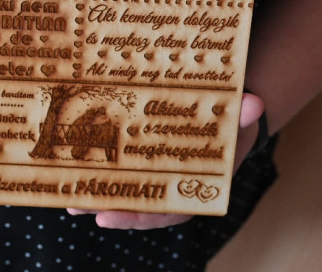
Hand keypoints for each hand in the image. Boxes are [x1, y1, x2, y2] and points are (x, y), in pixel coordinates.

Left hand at [67, 92, 264, 229]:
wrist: (227, 111)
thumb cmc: (231, 121)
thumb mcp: (239, 119)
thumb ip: (242, 113)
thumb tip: (255, 104)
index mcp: (196, 185)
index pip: (167, 212)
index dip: (138, 217)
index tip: (107, 217)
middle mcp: (173, 185)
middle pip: (137, 203)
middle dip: (106, 205)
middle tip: (75, 203)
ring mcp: (157, 175)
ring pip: (124, 191)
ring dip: (96, 193)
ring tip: (66, 193)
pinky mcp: (143, 159)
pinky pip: (121, 169)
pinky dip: (100, 170)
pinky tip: (74, 168)